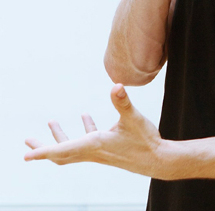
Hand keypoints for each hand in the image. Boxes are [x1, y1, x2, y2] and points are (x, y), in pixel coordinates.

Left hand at [24, 84, 164, 177]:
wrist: (157, 160)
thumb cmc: (146, 141)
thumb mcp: (134, 119)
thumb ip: (123, 103)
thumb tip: (116, 86)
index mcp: (95, 145)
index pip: (62, 151)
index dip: (43, 151)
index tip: (26, 155)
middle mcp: (93, 151)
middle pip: (60, 154)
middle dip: (42, 147)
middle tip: (27, 141)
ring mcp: (99, 152)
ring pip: (71, 150)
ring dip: (59, 139)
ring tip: (52, 123)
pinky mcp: (107, 150)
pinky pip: (86, 143)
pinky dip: (81, 132)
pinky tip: (86, 117)